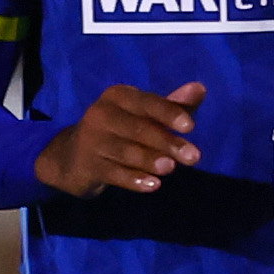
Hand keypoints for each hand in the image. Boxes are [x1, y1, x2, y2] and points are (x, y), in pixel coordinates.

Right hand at [34, 79, 204, 197]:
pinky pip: (114, 173)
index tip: (191, 127)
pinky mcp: (87, 166)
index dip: (169, 113)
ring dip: (150, 160)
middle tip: (194, 157)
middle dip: (167, 142)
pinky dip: (134, 179)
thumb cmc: (121, 130)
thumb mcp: (145, 114)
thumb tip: (200, 88)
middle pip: (138, 128)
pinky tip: (152, 185)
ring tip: (171, 168)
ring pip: (126, 151)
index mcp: (119, 96)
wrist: (73, 157)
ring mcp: (92, 140)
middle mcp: (102, 113)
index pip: (147, 102)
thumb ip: (174, 105)